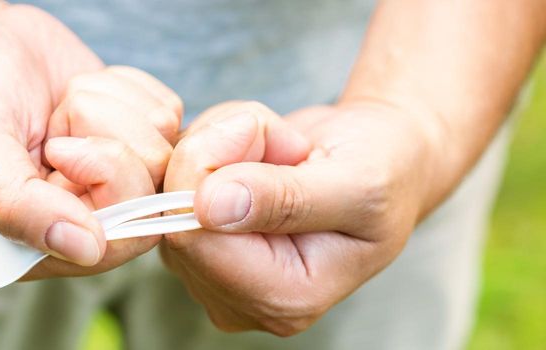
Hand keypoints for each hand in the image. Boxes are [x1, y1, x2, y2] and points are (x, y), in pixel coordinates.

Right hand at [0, 5, 180, 267]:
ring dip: (111, 109)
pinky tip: (84, 89)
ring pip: (163, 150)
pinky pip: (168, 116)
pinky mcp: (134, 137)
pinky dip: (127, 89)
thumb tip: (86, 250)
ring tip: (62, 105)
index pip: (115, 242)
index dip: (103, 185)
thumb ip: (18, 204)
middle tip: (56, 122)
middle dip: (105, 140)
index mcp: (36, 242)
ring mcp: (114, 178)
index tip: (58, 146)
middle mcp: (82, 218)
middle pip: (150, 197)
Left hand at [162, 100, 436, 335]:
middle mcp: (237, 295)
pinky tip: (258, 149)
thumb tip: (208, 206)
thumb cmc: (385, 173)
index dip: (214, 168)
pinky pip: (170, 175)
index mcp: (283, 299)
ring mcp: (210, 266)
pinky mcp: (196, 232)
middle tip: (281, 140)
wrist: (382, 158)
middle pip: (172, 213)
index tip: (262, 132)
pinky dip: (210, 144)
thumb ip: (285, 198)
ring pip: (168, 186)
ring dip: (219, 143)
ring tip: (280, 148)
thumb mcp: (357, 184)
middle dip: (219, 152)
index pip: (195, 238)